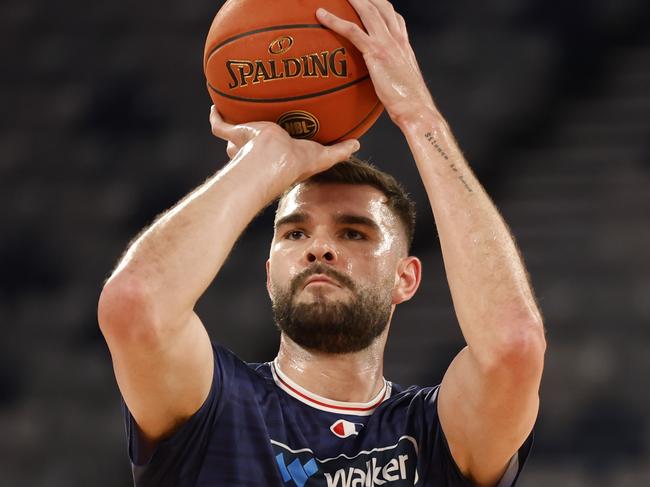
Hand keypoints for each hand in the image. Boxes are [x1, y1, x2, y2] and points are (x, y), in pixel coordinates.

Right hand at [209, 106, 359, 194]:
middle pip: (252, 144)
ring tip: (235, 107)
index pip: (275, 149)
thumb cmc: (295, 163)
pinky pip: (219, 124)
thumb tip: (358, 144)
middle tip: (256, 120)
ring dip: (235, 124)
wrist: (273, 161)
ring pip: (235, 134)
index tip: (279, 135)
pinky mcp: (234, 134)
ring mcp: (244, 144)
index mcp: (278, 155)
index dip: (276, 142)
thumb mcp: (322, 156)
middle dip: (251, 136)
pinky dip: (216, 115)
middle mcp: (260, 152)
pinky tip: (215, 104)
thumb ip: (339, 151)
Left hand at [316, 0, 435, 125]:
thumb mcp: (401, 86)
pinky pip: (352, 30)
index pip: (395, 18)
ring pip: (367, 11)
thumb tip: (383, 85)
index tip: (372, 3)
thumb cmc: (409, 105)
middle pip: (381, 6)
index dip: (382, 7)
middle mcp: (397, 39)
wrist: (416, 109)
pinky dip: (334, 20)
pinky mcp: (376, 52)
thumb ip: (392, 78)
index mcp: (404, 46)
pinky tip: (321, 15)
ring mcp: (387, 43)